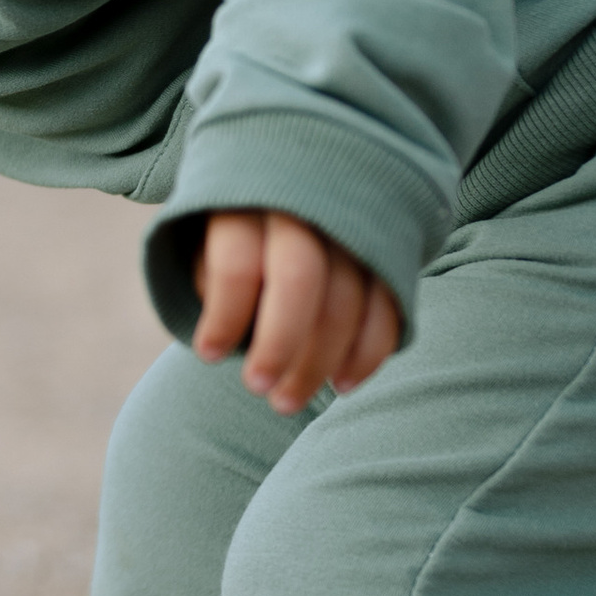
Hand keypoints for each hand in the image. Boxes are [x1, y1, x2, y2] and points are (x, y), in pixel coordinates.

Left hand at [192, 210, 399, 413]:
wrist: (294, 195)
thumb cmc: (237, 236)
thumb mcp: (205, 243)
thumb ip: (211, 280)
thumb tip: (227, 339)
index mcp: (247, 203)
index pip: (238, 263)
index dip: (224, 316)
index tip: (209, 356)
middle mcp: (305, 209)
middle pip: (299, 279)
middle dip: (279, 345)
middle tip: (259, 390)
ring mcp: (352, 229)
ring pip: (348, 299)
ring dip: (321, 362)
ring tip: (289, 400)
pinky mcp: (389, 252)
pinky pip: (388, 307)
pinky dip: (369, 353)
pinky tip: (342, 384)